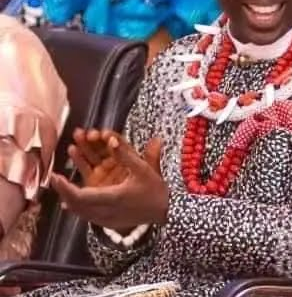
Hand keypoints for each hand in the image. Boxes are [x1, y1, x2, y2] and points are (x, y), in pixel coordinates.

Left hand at [51, 135, 168, 229]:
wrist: (165, 211)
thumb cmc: (155, 189)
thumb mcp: (143, 168)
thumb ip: (125, 154)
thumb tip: (110, 140)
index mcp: (114, 197)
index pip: (81, 196)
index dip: (65, 187)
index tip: (55, 176)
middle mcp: (107, 212)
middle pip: (76, 205)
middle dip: (63, 192)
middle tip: (54, 179)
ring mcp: (107, 220)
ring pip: (80, 213)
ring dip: (69, 199)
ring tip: (61, 187)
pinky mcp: (109, 224)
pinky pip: (87, 217)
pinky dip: (77, 208)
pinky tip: (71, 203)